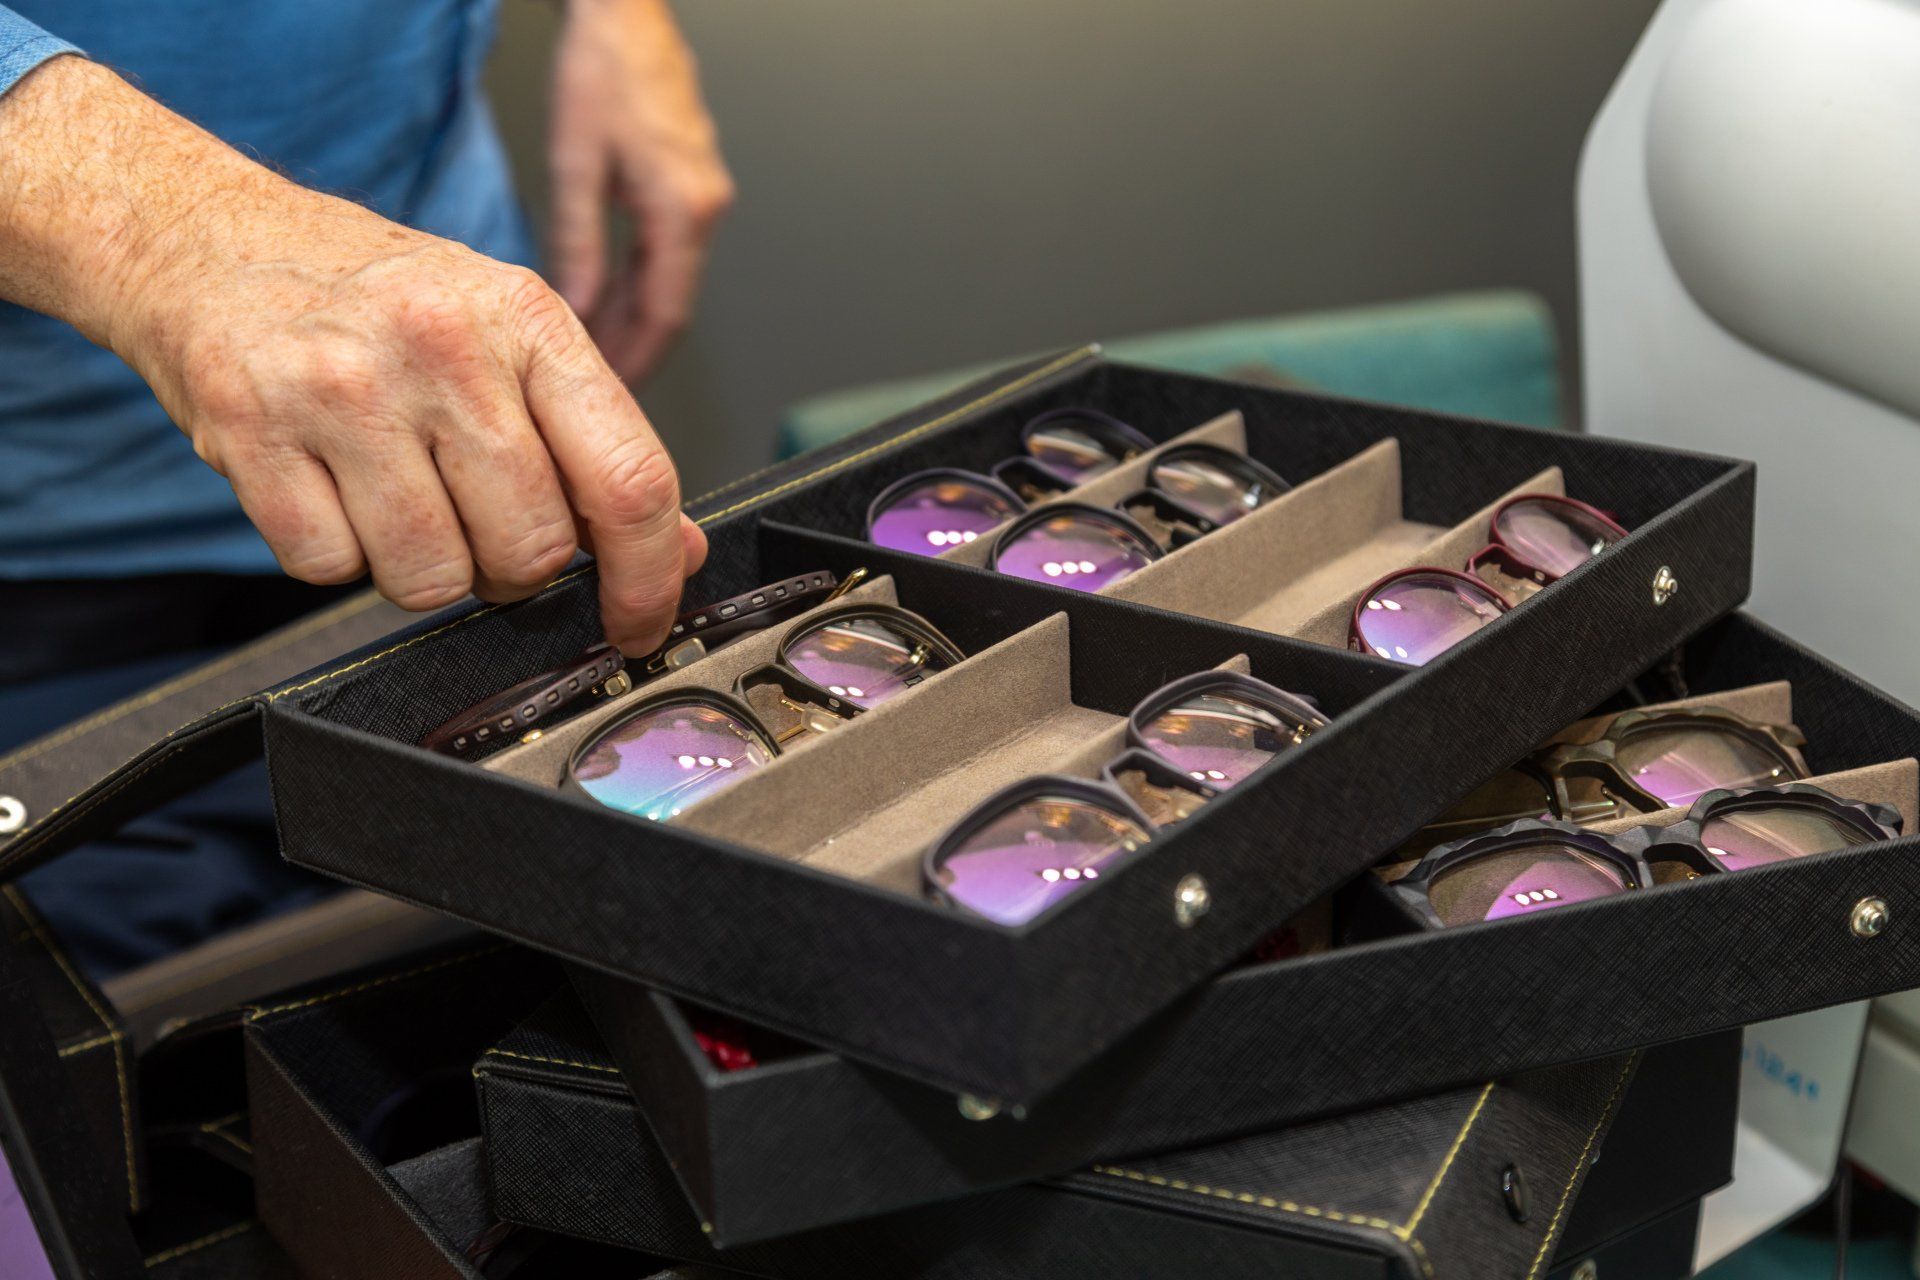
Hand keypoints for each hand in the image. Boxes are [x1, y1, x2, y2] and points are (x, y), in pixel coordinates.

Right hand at [0, 57, 706, 652]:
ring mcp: (341, 386)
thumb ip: (597, 443)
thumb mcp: (510, 336)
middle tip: (474, 518)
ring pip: (430, 578)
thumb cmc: (376, 298)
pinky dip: (336, 554)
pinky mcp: (251, 430)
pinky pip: (330, 570)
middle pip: (531, 548)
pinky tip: (328, 486)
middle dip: (512, 568)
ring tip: (395, 493)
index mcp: (527, 319)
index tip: (641, 622)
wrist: (210, 239)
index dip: (648, 578)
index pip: (629, 479)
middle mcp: (441, 344)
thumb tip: (675, 550)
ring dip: (421, 567)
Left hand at [549, 0, 733, 381]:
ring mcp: (700, 198)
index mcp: (683, 209)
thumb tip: (575, 309)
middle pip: (670, 307)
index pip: (665, 315)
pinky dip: (635, 286)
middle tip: (595, 394)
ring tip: (593, 357)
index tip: (612, 401)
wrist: (628, 14)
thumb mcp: (576, 161)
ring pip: (667, 283)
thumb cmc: (602, 68)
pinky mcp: (687, 186)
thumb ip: (578, 244)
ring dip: (631, 321)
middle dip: (632, 352)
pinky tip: (605, 303)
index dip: (637, 364)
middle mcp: (703, 209)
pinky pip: (664, 254)